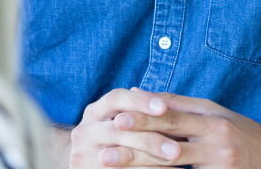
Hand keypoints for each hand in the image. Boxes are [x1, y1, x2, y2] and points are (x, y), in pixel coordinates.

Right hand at [69, 87, 183, 167]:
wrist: (83, 164)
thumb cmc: (109, 139)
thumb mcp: (114, 120)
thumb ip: (135, 112)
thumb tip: (169, 102)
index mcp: (94, 112)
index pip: (115, 99)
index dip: (139, 101)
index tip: (164, 106)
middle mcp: (84, 132)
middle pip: (117, 131)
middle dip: (150, 139)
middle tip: (177, 149)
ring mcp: (83, 156)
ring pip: (120, 157)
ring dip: (151, 163)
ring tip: (177, 166)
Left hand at [108, 89, 260, 167]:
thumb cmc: (239, 131)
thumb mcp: (211, 111)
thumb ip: (175, 103)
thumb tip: (137, 93)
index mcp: (213, 122)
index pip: (172, 118)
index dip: (143, 119)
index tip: (116, 119)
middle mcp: (217, 146)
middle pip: (169, 147)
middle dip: (135, 150)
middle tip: (106, 152)